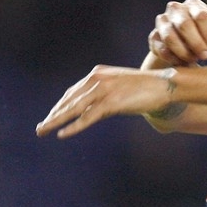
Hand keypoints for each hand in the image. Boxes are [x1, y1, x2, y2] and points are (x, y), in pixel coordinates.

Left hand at [36, 65, 174, 138]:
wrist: (166, 84)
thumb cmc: (148, 86)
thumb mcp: (121, 85)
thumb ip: (106, 92)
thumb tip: (95, 107)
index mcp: (98, 73)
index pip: (72, 92)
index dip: (60, 106)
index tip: (52, 117)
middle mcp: (97, 79)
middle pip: (69, 100)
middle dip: (54, 115)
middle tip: (40, 128)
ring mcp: (104, 90)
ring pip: (74, 108)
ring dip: (56, 121)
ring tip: (43, 131)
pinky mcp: (112, 102)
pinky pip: (88, 117)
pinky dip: (74, 126)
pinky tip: (62, 133)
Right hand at [149, 0, 206, 64]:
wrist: (184, 48)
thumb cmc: (203, 36)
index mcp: (193, 4)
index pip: (201, 16)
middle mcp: (175, 9)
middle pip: (184, 24)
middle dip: (197, 43)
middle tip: (206, 56)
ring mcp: (162, 22)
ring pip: (170, 37)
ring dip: (184, 51)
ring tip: (194, 60)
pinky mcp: (154, 37)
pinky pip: (161, 48)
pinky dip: (172, 58)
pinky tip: (182, 63)